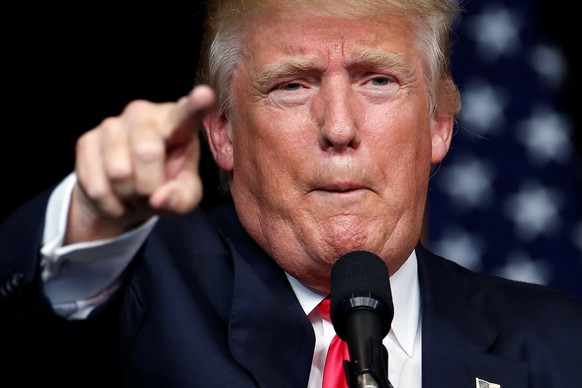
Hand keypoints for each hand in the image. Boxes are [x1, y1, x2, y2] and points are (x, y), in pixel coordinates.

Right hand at [66, 85, 215, 243]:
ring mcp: (113, 124)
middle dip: (149, 185)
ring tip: (133, 191)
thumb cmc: (165, 187)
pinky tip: (115, 194)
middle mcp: (145, 113)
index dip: (197, 105)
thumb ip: (182, 198)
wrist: (124, 195)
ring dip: (128, 195)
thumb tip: (159, 198)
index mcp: (178, 123)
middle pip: (147, 152)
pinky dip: (110, 202)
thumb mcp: (185, 197)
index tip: (206, 95)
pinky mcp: (86, 141)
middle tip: (151, 192)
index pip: (188, 113)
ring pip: (119, 172)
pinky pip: (98, 185)